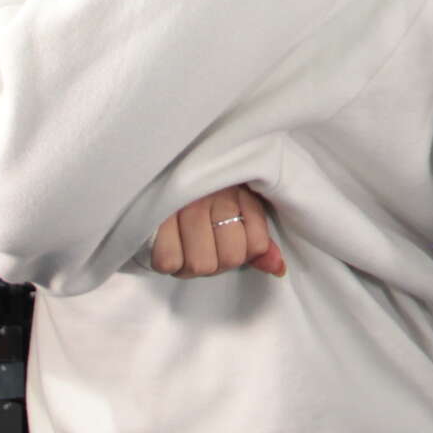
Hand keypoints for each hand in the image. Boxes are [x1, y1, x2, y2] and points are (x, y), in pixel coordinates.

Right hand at [148, 184, 285, 277]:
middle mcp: (213, 195)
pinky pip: (168, 261)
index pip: (256, 244)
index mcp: (238, 191)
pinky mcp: (153, 216)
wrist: (163, 162)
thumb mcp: (238, 206)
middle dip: (217, 260)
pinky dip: (169, 260)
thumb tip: (278, 270)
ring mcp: (183, 204)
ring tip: (184, 247)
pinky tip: (168, 245)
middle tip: (202, 246)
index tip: (226, 237)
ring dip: (191, 263)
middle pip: (230, 258)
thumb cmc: (203, 191)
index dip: (243, 251)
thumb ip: (256, 241)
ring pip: (201, 264)